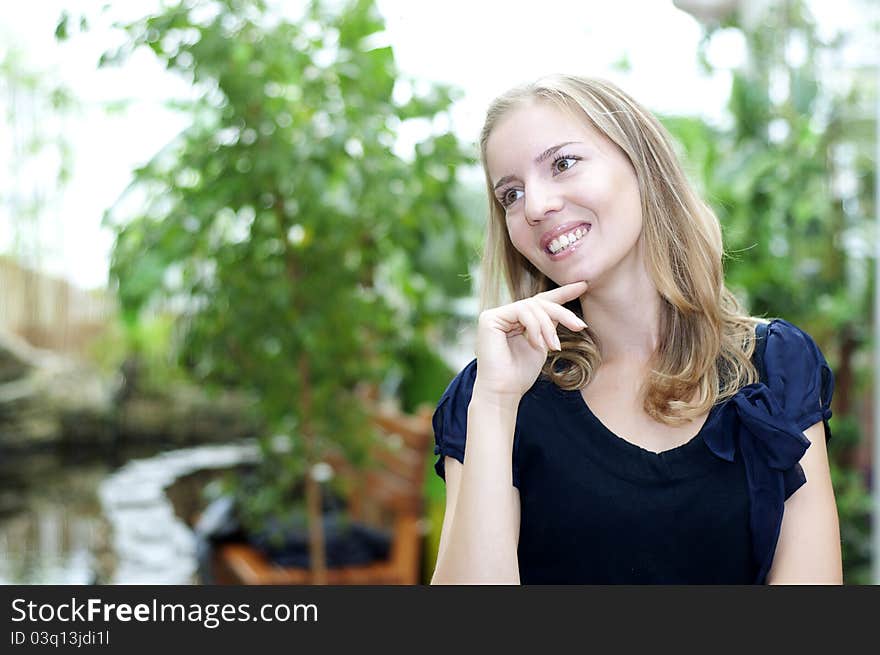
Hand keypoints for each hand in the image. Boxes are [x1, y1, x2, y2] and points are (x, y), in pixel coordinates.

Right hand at [474, 281, 588, 399]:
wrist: (504, 392)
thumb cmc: (521, 375)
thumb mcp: (542, 344)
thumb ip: (548, 325)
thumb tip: (562, 309)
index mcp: (516, 321)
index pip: (540, 302)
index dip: (562, 293)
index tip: (583, 285)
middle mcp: (504, 315)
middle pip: (539, 302)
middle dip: (562, 313)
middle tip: (579, 326)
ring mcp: (495, 315)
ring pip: (532, 306)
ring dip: (548, 327)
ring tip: (554, 347)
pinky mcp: (489, 318)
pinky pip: (521, 311)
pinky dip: (535, 327)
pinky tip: (538, 344)